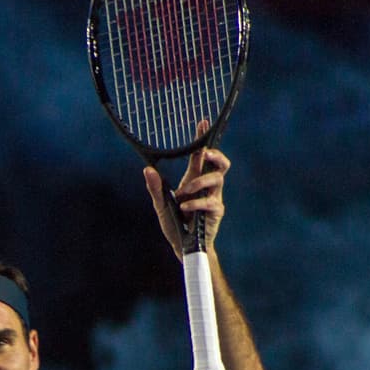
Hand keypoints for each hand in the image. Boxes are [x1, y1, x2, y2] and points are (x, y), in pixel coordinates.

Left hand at [142, 120, 229, 258]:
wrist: (183, 247)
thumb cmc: (174, 224)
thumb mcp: (161, 205)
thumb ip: (155, 188)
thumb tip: (147, 169)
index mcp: (193, 180)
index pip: (200, 156)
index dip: (202, 139)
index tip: (201, 123)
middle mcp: (206, 186)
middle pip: (221, 163)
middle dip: (216, 155)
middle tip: (205, 154)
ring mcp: (214, 198)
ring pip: (218, 179)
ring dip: (199, 183)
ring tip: (183, 194)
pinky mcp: (216, 212)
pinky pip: (211, 201)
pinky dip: (196, 203)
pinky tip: (185, 208)